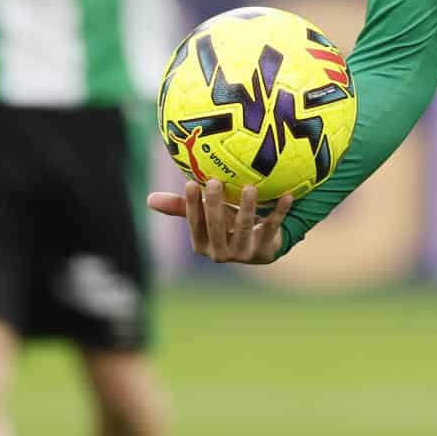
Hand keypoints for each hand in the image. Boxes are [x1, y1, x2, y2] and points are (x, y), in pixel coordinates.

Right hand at [146, 180, 291, 264]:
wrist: (259, 247)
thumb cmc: (226, 226)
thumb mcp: (206, 216)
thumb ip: (181, 208)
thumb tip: (149, 199)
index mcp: (202, 245)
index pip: (194, 224)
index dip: (192, 206)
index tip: (191, 183)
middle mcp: (221, 253)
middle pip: (216, 228)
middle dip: (214, 205)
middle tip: (214, 181)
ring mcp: (244, 253)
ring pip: (245, 229)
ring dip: (247, 209)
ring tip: (250, 188)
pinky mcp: (265, 250)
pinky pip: (273, 228)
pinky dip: (280, 212)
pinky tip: (286, 196)